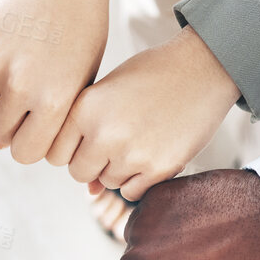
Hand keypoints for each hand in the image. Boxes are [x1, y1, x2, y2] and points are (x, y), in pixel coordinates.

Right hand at [0, 0, 114, 163]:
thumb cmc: (80, 37)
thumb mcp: (79, 84)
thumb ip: (49, 123)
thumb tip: (2, 146)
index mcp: (54, 101)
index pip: (27, 154)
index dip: (33, 144)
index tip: (41, 128)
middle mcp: (21, 86)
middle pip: (2, 135)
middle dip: (14, 124)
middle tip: (30, 100)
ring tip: (18, 77)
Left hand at [48, 26, 239, 198]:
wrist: (204, 67)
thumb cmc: (152, 76)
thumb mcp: (109, 92)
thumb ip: (87, 133)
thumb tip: (89, 189)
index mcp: (85, 108)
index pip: (56, 154)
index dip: (72, 149)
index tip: (89, 139)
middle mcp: (103, 132)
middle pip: (79, 172)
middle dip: (94, 163)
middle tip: (118, 141)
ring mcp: (131, 153)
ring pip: (107, 182)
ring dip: (120, 169)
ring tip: (142, 137)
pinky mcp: (159, 168)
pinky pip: (133, 192)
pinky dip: (141, 179)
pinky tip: (154, 150)